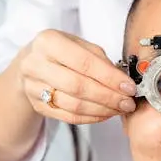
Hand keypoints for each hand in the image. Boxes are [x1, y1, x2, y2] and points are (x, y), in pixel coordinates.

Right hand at [16, 29, 137, 124]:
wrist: (32, 63)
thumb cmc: (61, 53)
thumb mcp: (80, 45)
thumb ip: (100, 60)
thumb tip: (123, 82)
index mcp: (48, 42)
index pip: (84, 62)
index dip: (110, 77)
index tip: (129, 87)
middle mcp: (35, 64)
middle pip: (78, 86)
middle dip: (108, 97)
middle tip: (128, 102)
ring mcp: (33, 87)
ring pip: (74, 105)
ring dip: (102, 110)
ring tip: (120, 108)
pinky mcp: (37, 106)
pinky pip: (69, 117)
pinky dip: (92, 118)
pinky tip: (106, 114)